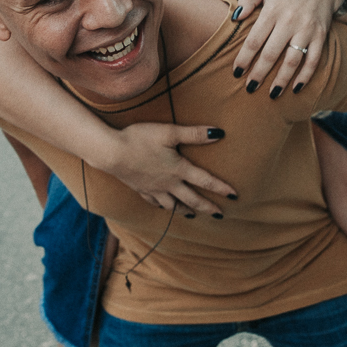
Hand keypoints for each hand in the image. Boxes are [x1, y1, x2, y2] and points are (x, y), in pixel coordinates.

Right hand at [95, 123, 235, 215]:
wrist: (111, 152)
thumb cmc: (140, 139)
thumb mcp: (169, 132)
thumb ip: (194, 134)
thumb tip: (219, 133)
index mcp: (178, 169)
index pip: (205, 181)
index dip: (221, 188)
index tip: (235, 196)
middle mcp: (168, 183)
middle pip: (192, 199)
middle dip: (207, 207)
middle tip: (219, 215)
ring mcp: (153, 189)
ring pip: (173, 205)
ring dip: (185, 210)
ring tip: (192, 214)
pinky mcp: (140, 189)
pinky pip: (155, 202)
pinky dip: (163, 206)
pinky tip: (163, 207)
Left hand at [231, 0, 340, 95]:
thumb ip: (248, 0)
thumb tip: (235, 17)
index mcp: (272, 10)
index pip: (254, 39)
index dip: (244, 58)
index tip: (236, 72)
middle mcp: (289, 21)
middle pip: (272, 53)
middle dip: (260, 73)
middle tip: (250, 88)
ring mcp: (306, 30)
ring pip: (293, 60)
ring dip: (282, 79)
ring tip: (272, 94)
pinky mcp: (320, 36)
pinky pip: (313, 60)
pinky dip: (306, 76)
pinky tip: (296, 88)